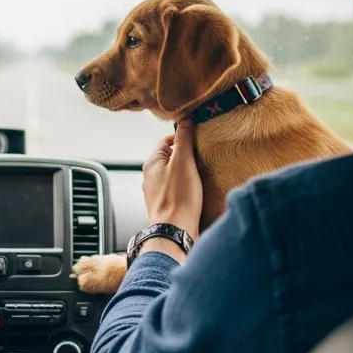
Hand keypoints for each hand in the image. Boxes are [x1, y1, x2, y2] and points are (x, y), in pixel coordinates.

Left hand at [141, 121, 202, 252]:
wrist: (174, 232)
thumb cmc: (178, 197)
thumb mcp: (183, 162)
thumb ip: (184, 140)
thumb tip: (185, 120)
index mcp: (151, 163)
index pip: (165, 142)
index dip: (181, 138)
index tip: (196, 141)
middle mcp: (150, 177)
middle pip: (170, 158)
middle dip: (185, 156)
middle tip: (202, 158)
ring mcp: (156, 193)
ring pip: (173, 175)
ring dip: (187, 174)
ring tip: (202, 175)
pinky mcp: (166, 206)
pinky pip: (176, 191)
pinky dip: (186, 188)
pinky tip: (197, 192)